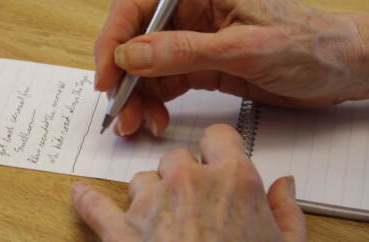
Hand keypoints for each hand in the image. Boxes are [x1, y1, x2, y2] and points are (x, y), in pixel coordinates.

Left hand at [72, 124, 305, 241]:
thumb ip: (288, 212)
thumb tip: (285, 185)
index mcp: (233, 181)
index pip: (218, 137)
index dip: (217, 151)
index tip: (216, 162)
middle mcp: (188, 183)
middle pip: (177, 159)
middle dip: (183, 178)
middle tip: (193, 206)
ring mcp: (151, 206)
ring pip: (141, 181)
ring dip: (149, 197)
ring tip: (164, 226)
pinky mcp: (121, 234)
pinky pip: (96, 207)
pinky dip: (86, 201)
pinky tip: (80, 194)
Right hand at [95, 0, 368, 136]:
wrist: (343, 67)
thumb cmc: (307, 45)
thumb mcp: (242, 49)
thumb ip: (182, 51)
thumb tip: (128, 56)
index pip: (136, 5)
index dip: (113, 41)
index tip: (106, 77)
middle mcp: (190, 8)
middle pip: (134, 38)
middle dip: (122, 76)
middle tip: (120, 112)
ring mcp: (194, 36)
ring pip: (145, 65)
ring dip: (136, 94)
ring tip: (138, 124)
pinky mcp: (200, 62)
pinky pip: (164, 81)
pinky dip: (153, 101)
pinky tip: (155, 119)